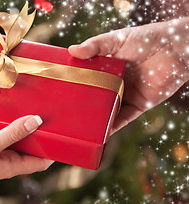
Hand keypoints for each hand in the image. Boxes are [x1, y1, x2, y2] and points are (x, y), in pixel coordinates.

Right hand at [0, 115, 52, 180]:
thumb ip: (12, 133)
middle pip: (31, 150)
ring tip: (34, 112)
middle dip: (40, 136)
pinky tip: (13, 114)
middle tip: (48, 118)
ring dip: (25, 130)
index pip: (40, 163)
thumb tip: (36, 121)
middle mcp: (8, 162)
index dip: (53, 151)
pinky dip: (12, 127)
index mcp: (11, 167)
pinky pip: (6, 136)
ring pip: (19, 142)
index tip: (61, 135)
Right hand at [68, 18, 188, 132]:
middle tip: (64, 113)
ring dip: (95, 120)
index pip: (86, 78)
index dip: (74, 85)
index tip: (58, 91)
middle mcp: (114, 83)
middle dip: (82, 105)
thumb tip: (71, 51)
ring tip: (79, 128)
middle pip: (95, 97)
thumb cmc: (146, 39)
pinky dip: (113, 127)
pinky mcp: (138, 105)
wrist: (176, 49)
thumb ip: (95, 46)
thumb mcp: (116, 39)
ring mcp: (125, 95)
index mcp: (106, 67)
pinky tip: (101, 134)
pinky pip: (123, 119)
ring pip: (107, 111)